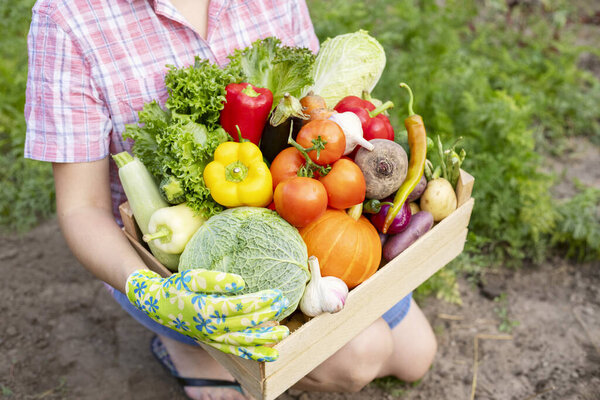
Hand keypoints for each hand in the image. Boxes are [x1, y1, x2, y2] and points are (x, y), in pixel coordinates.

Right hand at [126, 269, 289, 361]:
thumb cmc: (176, 287)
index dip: (260, 301)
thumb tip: (241, 282)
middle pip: (246, 323)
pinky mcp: (214, 343)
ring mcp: (213, 338)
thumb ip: (215, 280)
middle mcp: (211, 327)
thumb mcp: (191, 277)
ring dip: (266, 338)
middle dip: (268, 313)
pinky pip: (237, 351)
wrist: (158, 306)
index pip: (240, 306)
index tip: (276, 293)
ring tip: (285, 332)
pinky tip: (273, 354)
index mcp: (206, 309)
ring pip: (244, 341)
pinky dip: (255, 354)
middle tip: (284, 303)